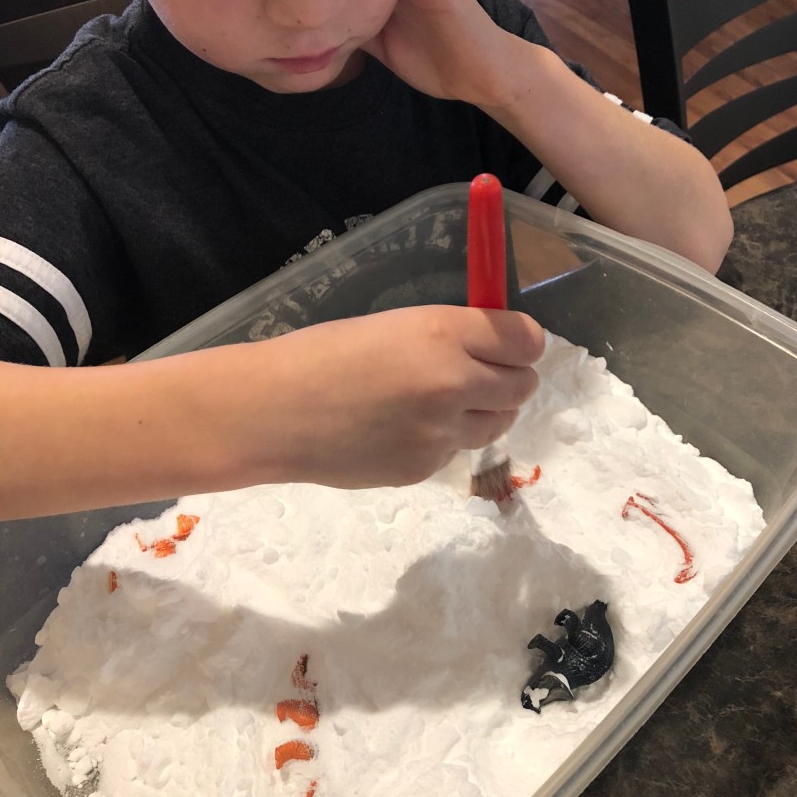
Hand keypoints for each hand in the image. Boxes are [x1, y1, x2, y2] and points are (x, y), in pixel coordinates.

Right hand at [0, 307, 543, 519]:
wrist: (269, 414)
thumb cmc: (318, 354)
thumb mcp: (390, 326)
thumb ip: (449, 337)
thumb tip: (492, 347)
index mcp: (443, 333)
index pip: (527, 339)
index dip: (520, 341)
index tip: (506, 342)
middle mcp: (454, 384)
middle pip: (523, 386)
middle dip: (507, 377)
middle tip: (477, 373)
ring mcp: (441, 434)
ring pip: (497, 423)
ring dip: (481, 411)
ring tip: (435, 403)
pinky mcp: (423, 470)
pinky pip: (455, 451)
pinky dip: (440, 440)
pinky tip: (398, 430)